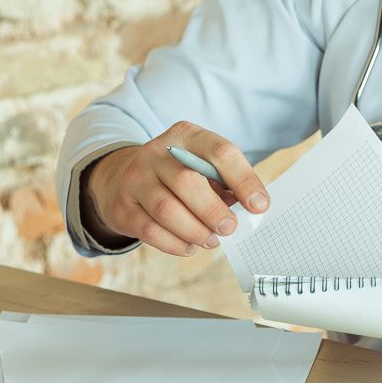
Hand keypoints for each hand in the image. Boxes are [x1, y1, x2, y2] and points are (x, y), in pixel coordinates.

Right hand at [82, 122, 269, 256]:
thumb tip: (251, 208)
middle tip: (230, 228)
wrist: (121, 179)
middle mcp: (156, 152)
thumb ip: (224, 183)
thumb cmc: (176, 176)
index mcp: (185, 135)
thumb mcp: (200, 167)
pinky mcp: (123, 207)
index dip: (244, 179)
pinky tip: (190, 246)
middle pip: (187, 181)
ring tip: (212, 240)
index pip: (219, 151)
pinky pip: (150, 230)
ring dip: (195, 231)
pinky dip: (175, 244)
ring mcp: (135, 179)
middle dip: (213, 210)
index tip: (259, 205)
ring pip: (167, 209)